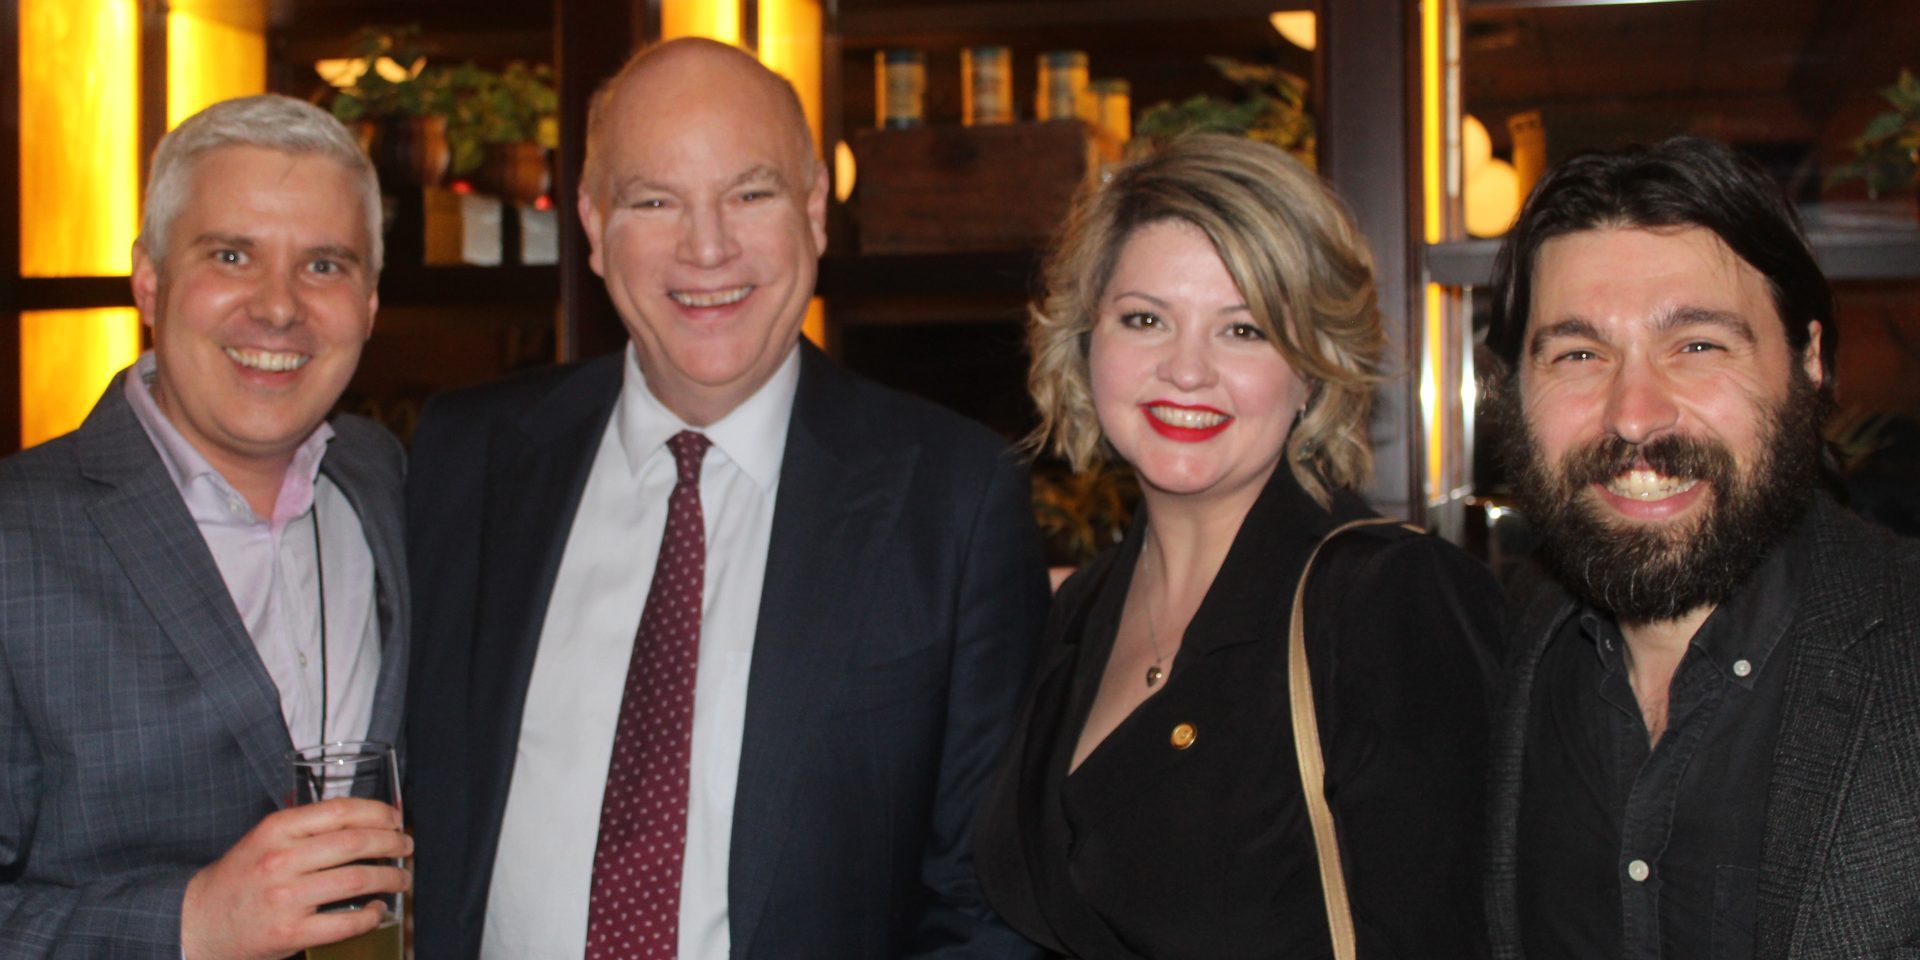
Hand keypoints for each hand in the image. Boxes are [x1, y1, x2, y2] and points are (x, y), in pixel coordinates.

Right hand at [180, 798, 411, 959]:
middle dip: (392, 842)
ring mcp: (284, 898)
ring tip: (401, 879)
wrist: (199, 922)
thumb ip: (306, 827)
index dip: (378, 813)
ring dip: (390, 878)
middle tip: (406, 847)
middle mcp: (280, 860)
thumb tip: (366, 820)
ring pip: (356, 879)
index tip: (396, 819)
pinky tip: (377, 910)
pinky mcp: (288, 933)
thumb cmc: (242, 877)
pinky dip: (371, 916)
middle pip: (355, 842)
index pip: (340, 810)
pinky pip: (344, 923)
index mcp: (276, 829)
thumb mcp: (265, 839)